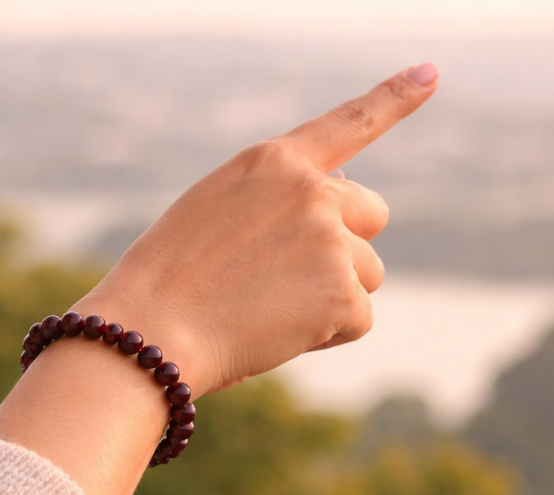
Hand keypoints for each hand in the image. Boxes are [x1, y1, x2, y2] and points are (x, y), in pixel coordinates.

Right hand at [73, 63, 439, 398]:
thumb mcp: (213, 212)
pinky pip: (357, 318)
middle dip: (346, 245)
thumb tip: (337, 226)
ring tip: (266, 310)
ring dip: (330, 295)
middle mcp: (311, 191)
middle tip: (289, 278)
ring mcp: (329, 239)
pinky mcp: (340, 292)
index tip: (430, 75)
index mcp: (271, 162)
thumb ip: (273, 203)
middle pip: (371, 214)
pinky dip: (325, 334)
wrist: (149, 330)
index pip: (347, 123)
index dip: (393, 97)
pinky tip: (276, 333)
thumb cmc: (166, 281)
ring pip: (366, 273)